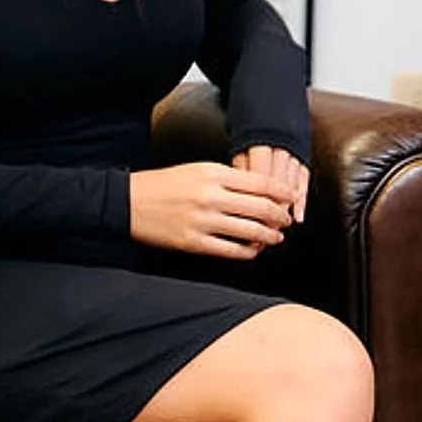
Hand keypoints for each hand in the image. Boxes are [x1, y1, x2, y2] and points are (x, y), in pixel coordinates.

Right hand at [127, 161, 293, 257]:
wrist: (129, 202)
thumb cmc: (165, 184)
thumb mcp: (198, 169)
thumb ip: (228, 178)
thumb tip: (260, 191)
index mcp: (213, 173)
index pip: (261, 183)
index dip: (282, 193)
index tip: (291, 198)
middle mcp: (211, 195)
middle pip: (261, 208)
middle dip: (280, 216)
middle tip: (287, 221)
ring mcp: (203, 221)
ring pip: (250, 231)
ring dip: (269, 236)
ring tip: (276, 237)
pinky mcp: (194, 242)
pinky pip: (231, 250)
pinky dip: (248, 252)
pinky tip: (254, 250)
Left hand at [232, 144, 309, 226]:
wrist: (272, 116)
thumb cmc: (253, 136)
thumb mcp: (239, 150)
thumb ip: (240, 170)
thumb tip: (237, 198)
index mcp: (260, 147)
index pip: (260, 181)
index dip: (257, 204)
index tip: (250, 224)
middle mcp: (280, 151)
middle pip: (277, 187)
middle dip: (271, 212)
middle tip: (264, 234)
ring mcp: (294, 155)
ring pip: (291, 187)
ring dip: (285, 210)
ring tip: (277, 229)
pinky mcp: (304, 160)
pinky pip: (305, 182)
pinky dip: (302, 201)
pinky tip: (298, 216)